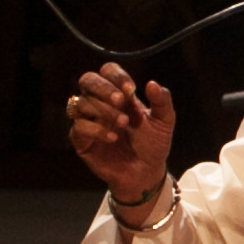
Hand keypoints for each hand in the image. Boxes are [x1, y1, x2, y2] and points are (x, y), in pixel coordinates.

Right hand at [66, 65, 174, 205]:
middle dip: (103, 88)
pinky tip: (112, 137)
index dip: (116, 76)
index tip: (131, 90)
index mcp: (120, 95)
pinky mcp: (81, 139)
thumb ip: (162, 101)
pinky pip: (79, 127)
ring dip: (103, 111)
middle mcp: (100, 103)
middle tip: (121, 101)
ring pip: (81, 103)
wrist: (146, 171)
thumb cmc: (153, 144)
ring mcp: (89, 120)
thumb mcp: (164, 122)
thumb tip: (152, 83)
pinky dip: (96, 130)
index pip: (108, 71)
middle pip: (87, 80)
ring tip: (123, 123)